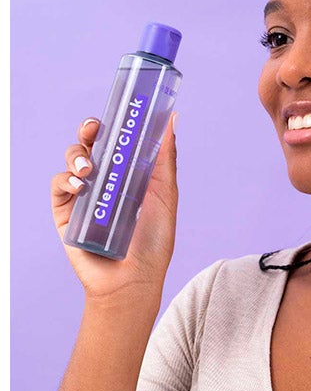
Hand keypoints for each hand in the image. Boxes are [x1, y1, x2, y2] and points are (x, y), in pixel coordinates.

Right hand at [50, 113, 178, 303]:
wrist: (133, 279)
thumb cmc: (154, 240)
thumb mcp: (165, 194)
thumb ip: (164, 158)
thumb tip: (171, 119)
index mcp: (129, 173)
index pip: (118, 140)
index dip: (115, 123)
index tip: (119, 110)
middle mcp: (105, 180)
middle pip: (91, 144)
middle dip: (89, 130)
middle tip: (95, 128)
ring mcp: (84, 195)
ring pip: (72, 160)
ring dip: (77, 156)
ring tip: (89, 169)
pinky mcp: (66, 213)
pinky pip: (58, 186)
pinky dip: (66, 181)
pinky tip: (81, 187)